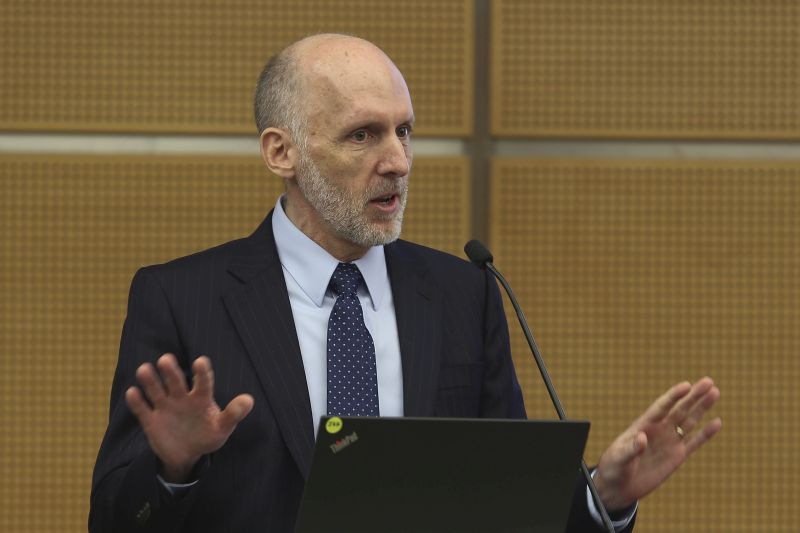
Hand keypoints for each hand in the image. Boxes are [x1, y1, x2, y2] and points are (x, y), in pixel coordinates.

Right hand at [125, 354, 253, 481]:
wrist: (187, 454)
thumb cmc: (208, 435)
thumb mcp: (222, 428)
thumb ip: (234, 414)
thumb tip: (249, 400)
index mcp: (201, 398)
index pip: (203, 382)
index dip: (202, 372)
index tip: (201, 361)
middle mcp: (181, 398)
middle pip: (175, 381)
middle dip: (170, 371)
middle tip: (166, 359)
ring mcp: (165, 408)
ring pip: (155, 390)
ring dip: (150, 380)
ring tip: (144, 369)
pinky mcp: (151, 421)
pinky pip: (142, 409)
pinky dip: (136, 402)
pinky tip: (133, 393)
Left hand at [593, 377, 721, 510]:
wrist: (619, 485)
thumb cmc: (614, 467)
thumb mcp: (619, 457)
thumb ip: (631, 448)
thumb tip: (642, 438)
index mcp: (643, 425)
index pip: (661, 407)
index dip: (673, 396)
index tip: (687, 385)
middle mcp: (659, 429)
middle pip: (679, 409)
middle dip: (694, 396)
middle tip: (708, 381)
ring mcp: (669, 441)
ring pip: (689, 421)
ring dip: (702, 408)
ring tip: (715, 392)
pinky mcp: (677, 456)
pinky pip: (694, 442)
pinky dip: (706, 433)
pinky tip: (717, 422)